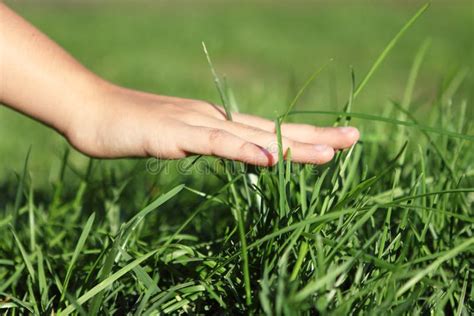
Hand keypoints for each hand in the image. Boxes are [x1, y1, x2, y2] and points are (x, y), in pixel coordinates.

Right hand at [66, 84, 359, 165]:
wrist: (92, 112)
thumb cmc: (133, 129)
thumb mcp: (179, 139)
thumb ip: (209, 144)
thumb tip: (237, 153)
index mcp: (218, 123)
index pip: (269, 130)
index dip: (304, 137)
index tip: (338, 142)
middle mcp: (215, 119)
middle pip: (272, 129)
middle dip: (316, 136)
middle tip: (356, 138)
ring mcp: (196, 124)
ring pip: (252, 135)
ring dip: (292, 143)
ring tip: (330, 152)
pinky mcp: (173, 134)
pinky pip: (213, 143)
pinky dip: (241, 150)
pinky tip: (268, 158)